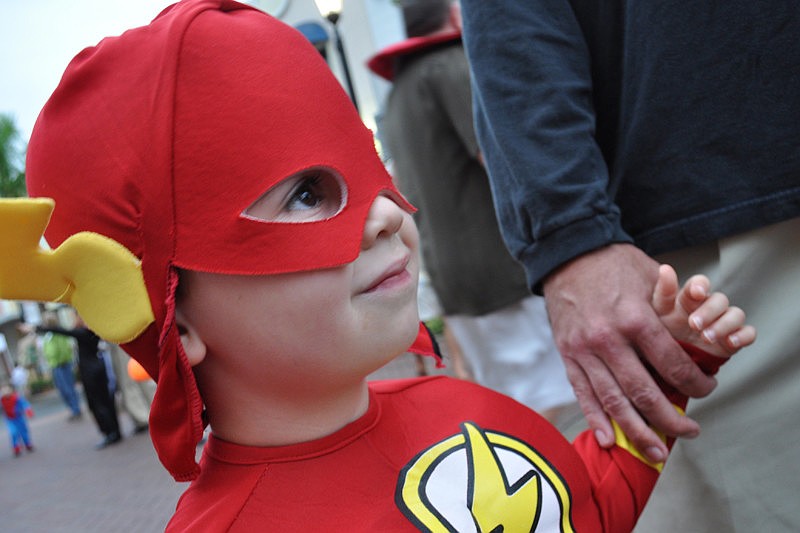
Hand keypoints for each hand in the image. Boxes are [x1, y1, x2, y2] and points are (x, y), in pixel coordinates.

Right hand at [543, 244, 716, 461]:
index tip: (706, 390)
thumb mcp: (650, 277)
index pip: (673, 365)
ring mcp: (584, 350)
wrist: (567, 253)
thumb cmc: (613, 263)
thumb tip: (696, 338)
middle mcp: (608, 339)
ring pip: (613, 401)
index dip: (695, 384)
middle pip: (644, 392)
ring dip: (637, 431)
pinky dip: (596, 418)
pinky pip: (582, 393)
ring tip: (657, 451)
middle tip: (690, 431)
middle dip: (671, 419)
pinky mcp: (567, 354)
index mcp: (634, 318)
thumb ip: (671, 308)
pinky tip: (610, 439)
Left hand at [653, 265, 755, 357]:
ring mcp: (724, 321)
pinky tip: (730, 342)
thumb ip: (664, 291)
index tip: (696, 292)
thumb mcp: (660, 310)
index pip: (700, 283)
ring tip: (706, 337)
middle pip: (720, 299)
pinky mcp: (734, 338)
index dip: (701, 285)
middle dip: (709, 311)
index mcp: (691, 296)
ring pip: (736, 314)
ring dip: (724, 325)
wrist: (673, 354)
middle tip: (694, 324)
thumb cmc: (666, 326)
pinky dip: (743, 336)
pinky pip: (748, 333)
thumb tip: (665, 268)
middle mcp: (710, 306)